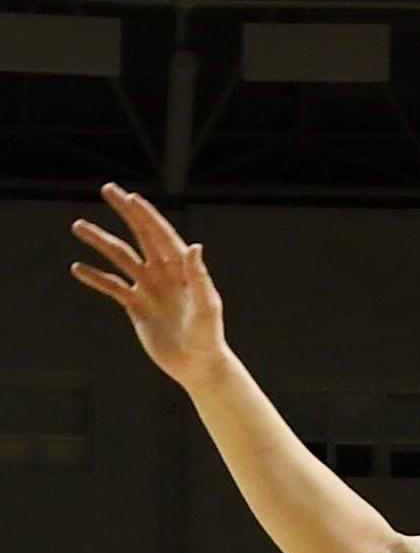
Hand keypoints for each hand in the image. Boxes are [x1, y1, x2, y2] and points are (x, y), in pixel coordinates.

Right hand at [69, 184, 229, 386]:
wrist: (197, 363)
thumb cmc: (208, 335)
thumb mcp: (206, 306)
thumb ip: (199, 276)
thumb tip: (194, 246)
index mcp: (183, 269)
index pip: (162, 235)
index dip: (147, 215)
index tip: (130, 197)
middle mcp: (165, 272)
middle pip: (141, 235)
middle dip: (125, 212)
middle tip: (108, 189)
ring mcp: (149, 287)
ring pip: (121, 257)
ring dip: (101, 241)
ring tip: (78, 225)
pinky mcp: (136, 306)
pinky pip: (113, 286)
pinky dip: (96, 277)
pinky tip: (78, 268)